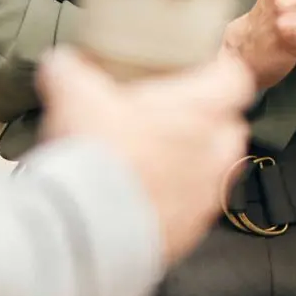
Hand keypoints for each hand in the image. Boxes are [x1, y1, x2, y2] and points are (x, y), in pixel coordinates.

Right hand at [35, 46, 254, 263]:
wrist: (88, 227)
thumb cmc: (96, 157)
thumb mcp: (74, 97)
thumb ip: (69, 72)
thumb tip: (60, 63)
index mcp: (199, 111)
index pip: (235, 80)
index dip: (222, 74)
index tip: (206, 73)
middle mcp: (212, 153)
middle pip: (231, 128)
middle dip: (209, 123)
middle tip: (174, 120)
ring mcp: (205, 195)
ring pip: (217, 172)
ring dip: (196, 165)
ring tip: (160, 163)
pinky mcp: (191, 231)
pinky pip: (196, 211)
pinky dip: (178, 204)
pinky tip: (146, 200)